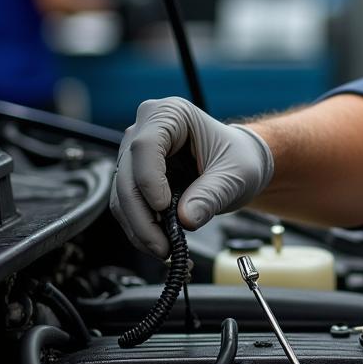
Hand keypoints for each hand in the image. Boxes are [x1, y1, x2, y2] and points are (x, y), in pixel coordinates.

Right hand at [110, 97, 273, 257]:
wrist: (240, 165)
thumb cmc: (240, 158)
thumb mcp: (234, 175)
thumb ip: (211, 195)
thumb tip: (186, 219)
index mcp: (170, 113)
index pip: (145, 145)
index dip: (149, 179)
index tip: (163, 207)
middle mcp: (144, 129)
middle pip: (127, 175)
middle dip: (142, 216)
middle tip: (162, 245)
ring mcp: (135, 154)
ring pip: (122, 195)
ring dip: (140, 228)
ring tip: (165, 250)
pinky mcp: (135, 177)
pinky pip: (128, 206)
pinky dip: (141, 228)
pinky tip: (160, 243)